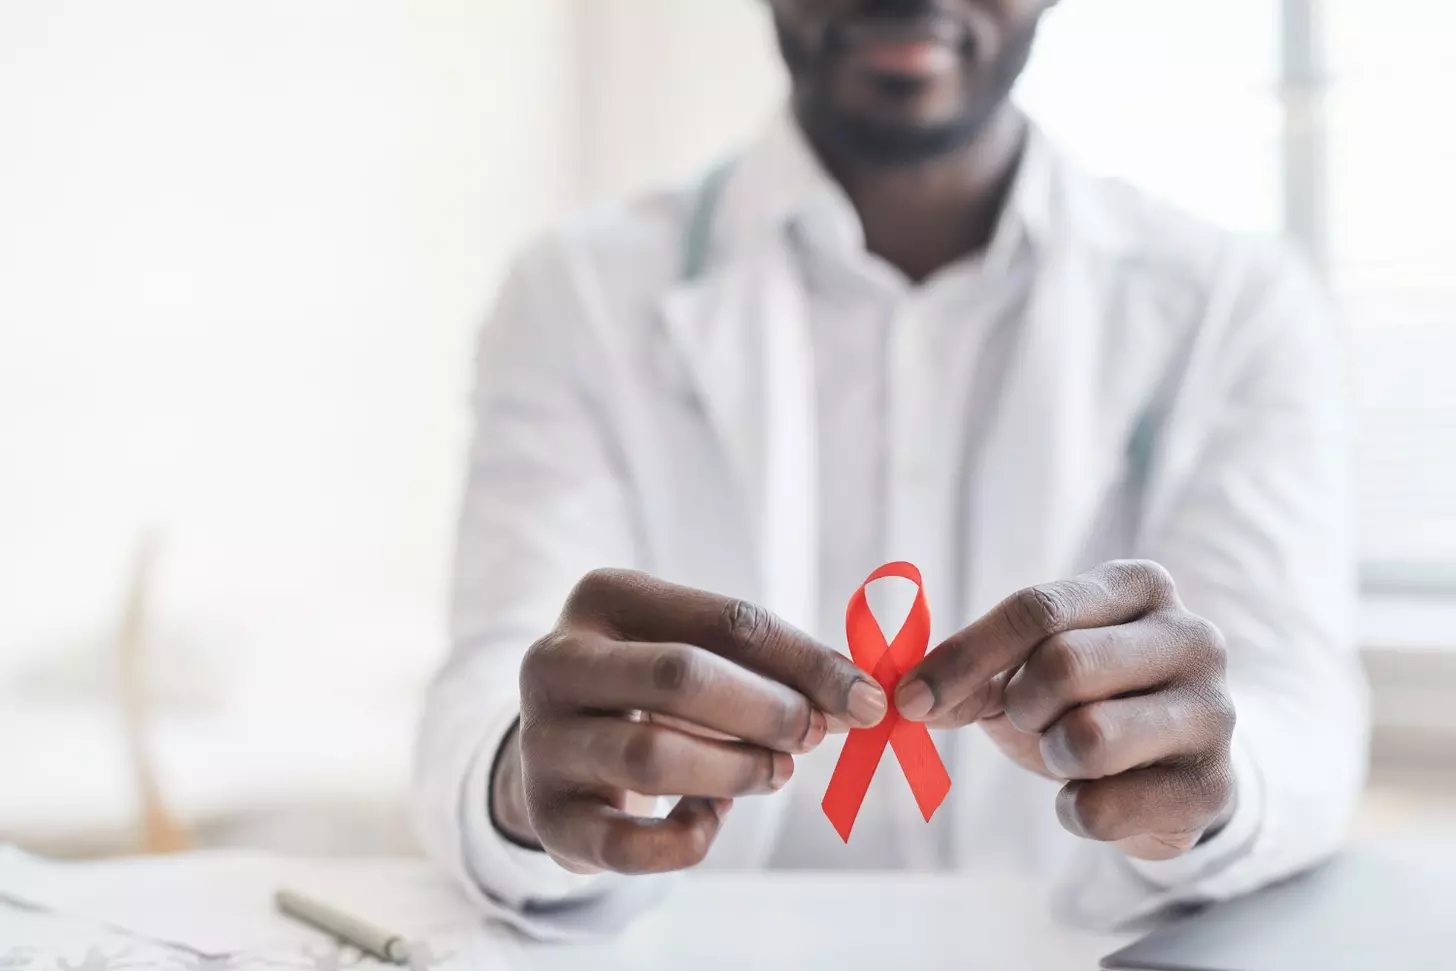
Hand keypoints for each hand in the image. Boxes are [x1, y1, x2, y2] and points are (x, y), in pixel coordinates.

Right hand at [498, 569, 887, 874]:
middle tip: (813, 736)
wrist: (562, 752)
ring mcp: (542, 741)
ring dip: (736, 769)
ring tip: (773, 773)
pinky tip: (708, 819)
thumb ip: (770, 667)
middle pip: (679, 676)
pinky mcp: (549, 818)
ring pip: (652, 755)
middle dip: (767, 710)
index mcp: (603, 597)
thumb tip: (859, 699)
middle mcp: (556, 661)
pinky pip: (630, 843)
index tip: (866, 699)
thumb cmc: (652, 691)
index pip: (724, 620)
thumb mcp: (698, 652)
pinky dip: (688, 838)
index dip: (806, 662)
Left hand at [894, 560, 1235, 860]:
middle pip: (1063, 666)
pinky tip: (1099, 794)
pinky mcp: (1214, 789)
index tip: (910, 698)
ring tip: (1071, 752)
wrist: (1166, 770)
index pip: (1037, 610)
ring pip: (1089, 738)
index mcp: (1138, 586)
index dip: (964, 657)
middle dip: (1023, 705)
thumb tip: (909, 699)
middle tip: (1033, 719)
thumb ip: (967, 673)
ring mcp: (1214, 712)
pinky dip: (1075, 811)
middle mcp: (1192, 636)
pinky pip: (1103, 809)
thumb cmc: (1086, 700)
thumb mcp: (1023, 669)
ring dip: (1053, 756)